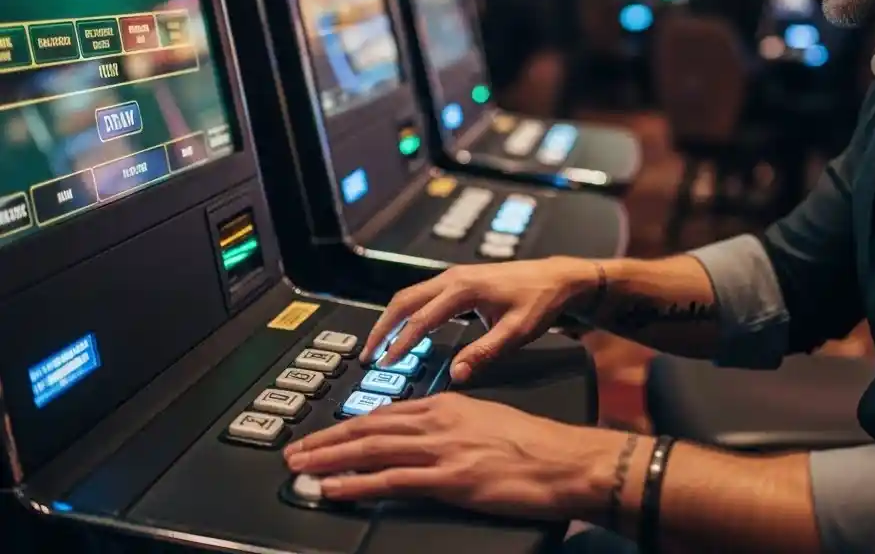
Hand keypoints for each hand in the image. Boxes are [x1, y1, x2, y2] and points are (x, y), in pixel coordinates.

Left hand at [283, 392, 625, 520]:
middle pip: (369, 428)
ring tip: (302, 468)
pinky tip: (334, 488)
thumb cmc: (533, 443)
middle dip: (327, 440)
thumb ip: (451, 424)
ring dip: (330, 459)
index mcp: (447, 404)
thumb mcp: (485, 419)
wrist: (561, 459)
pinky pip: (391, 480)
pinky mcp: (448, 479)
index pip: (386, 413)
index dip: (349, 425)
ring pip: (371, 450)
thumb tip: (426, 436)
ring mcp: (441, 450)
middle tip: (296, 451)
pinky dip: (357, 484)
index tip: (325, 434)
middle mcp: (437, 421)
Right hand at [365, 257, 600, 381]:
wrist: (559, 278)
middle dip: (383, 327)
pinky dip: (407, 313)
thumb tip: (456, 374)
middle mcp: (454, 278)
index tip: (385, 363)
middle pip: (404, 301)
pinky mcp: (460, 281)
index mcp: (464, 289)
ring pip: (411, 296)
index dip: (400, 343)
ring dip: (392, 319)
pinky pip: (423, 295)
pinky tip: (406, 331)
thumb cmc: (541, 301)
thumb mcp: (516, 332)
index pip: (420, 320)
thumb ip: (484, 353)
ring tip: (380, 346)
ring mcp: (456, 277)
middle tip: (369, 354)